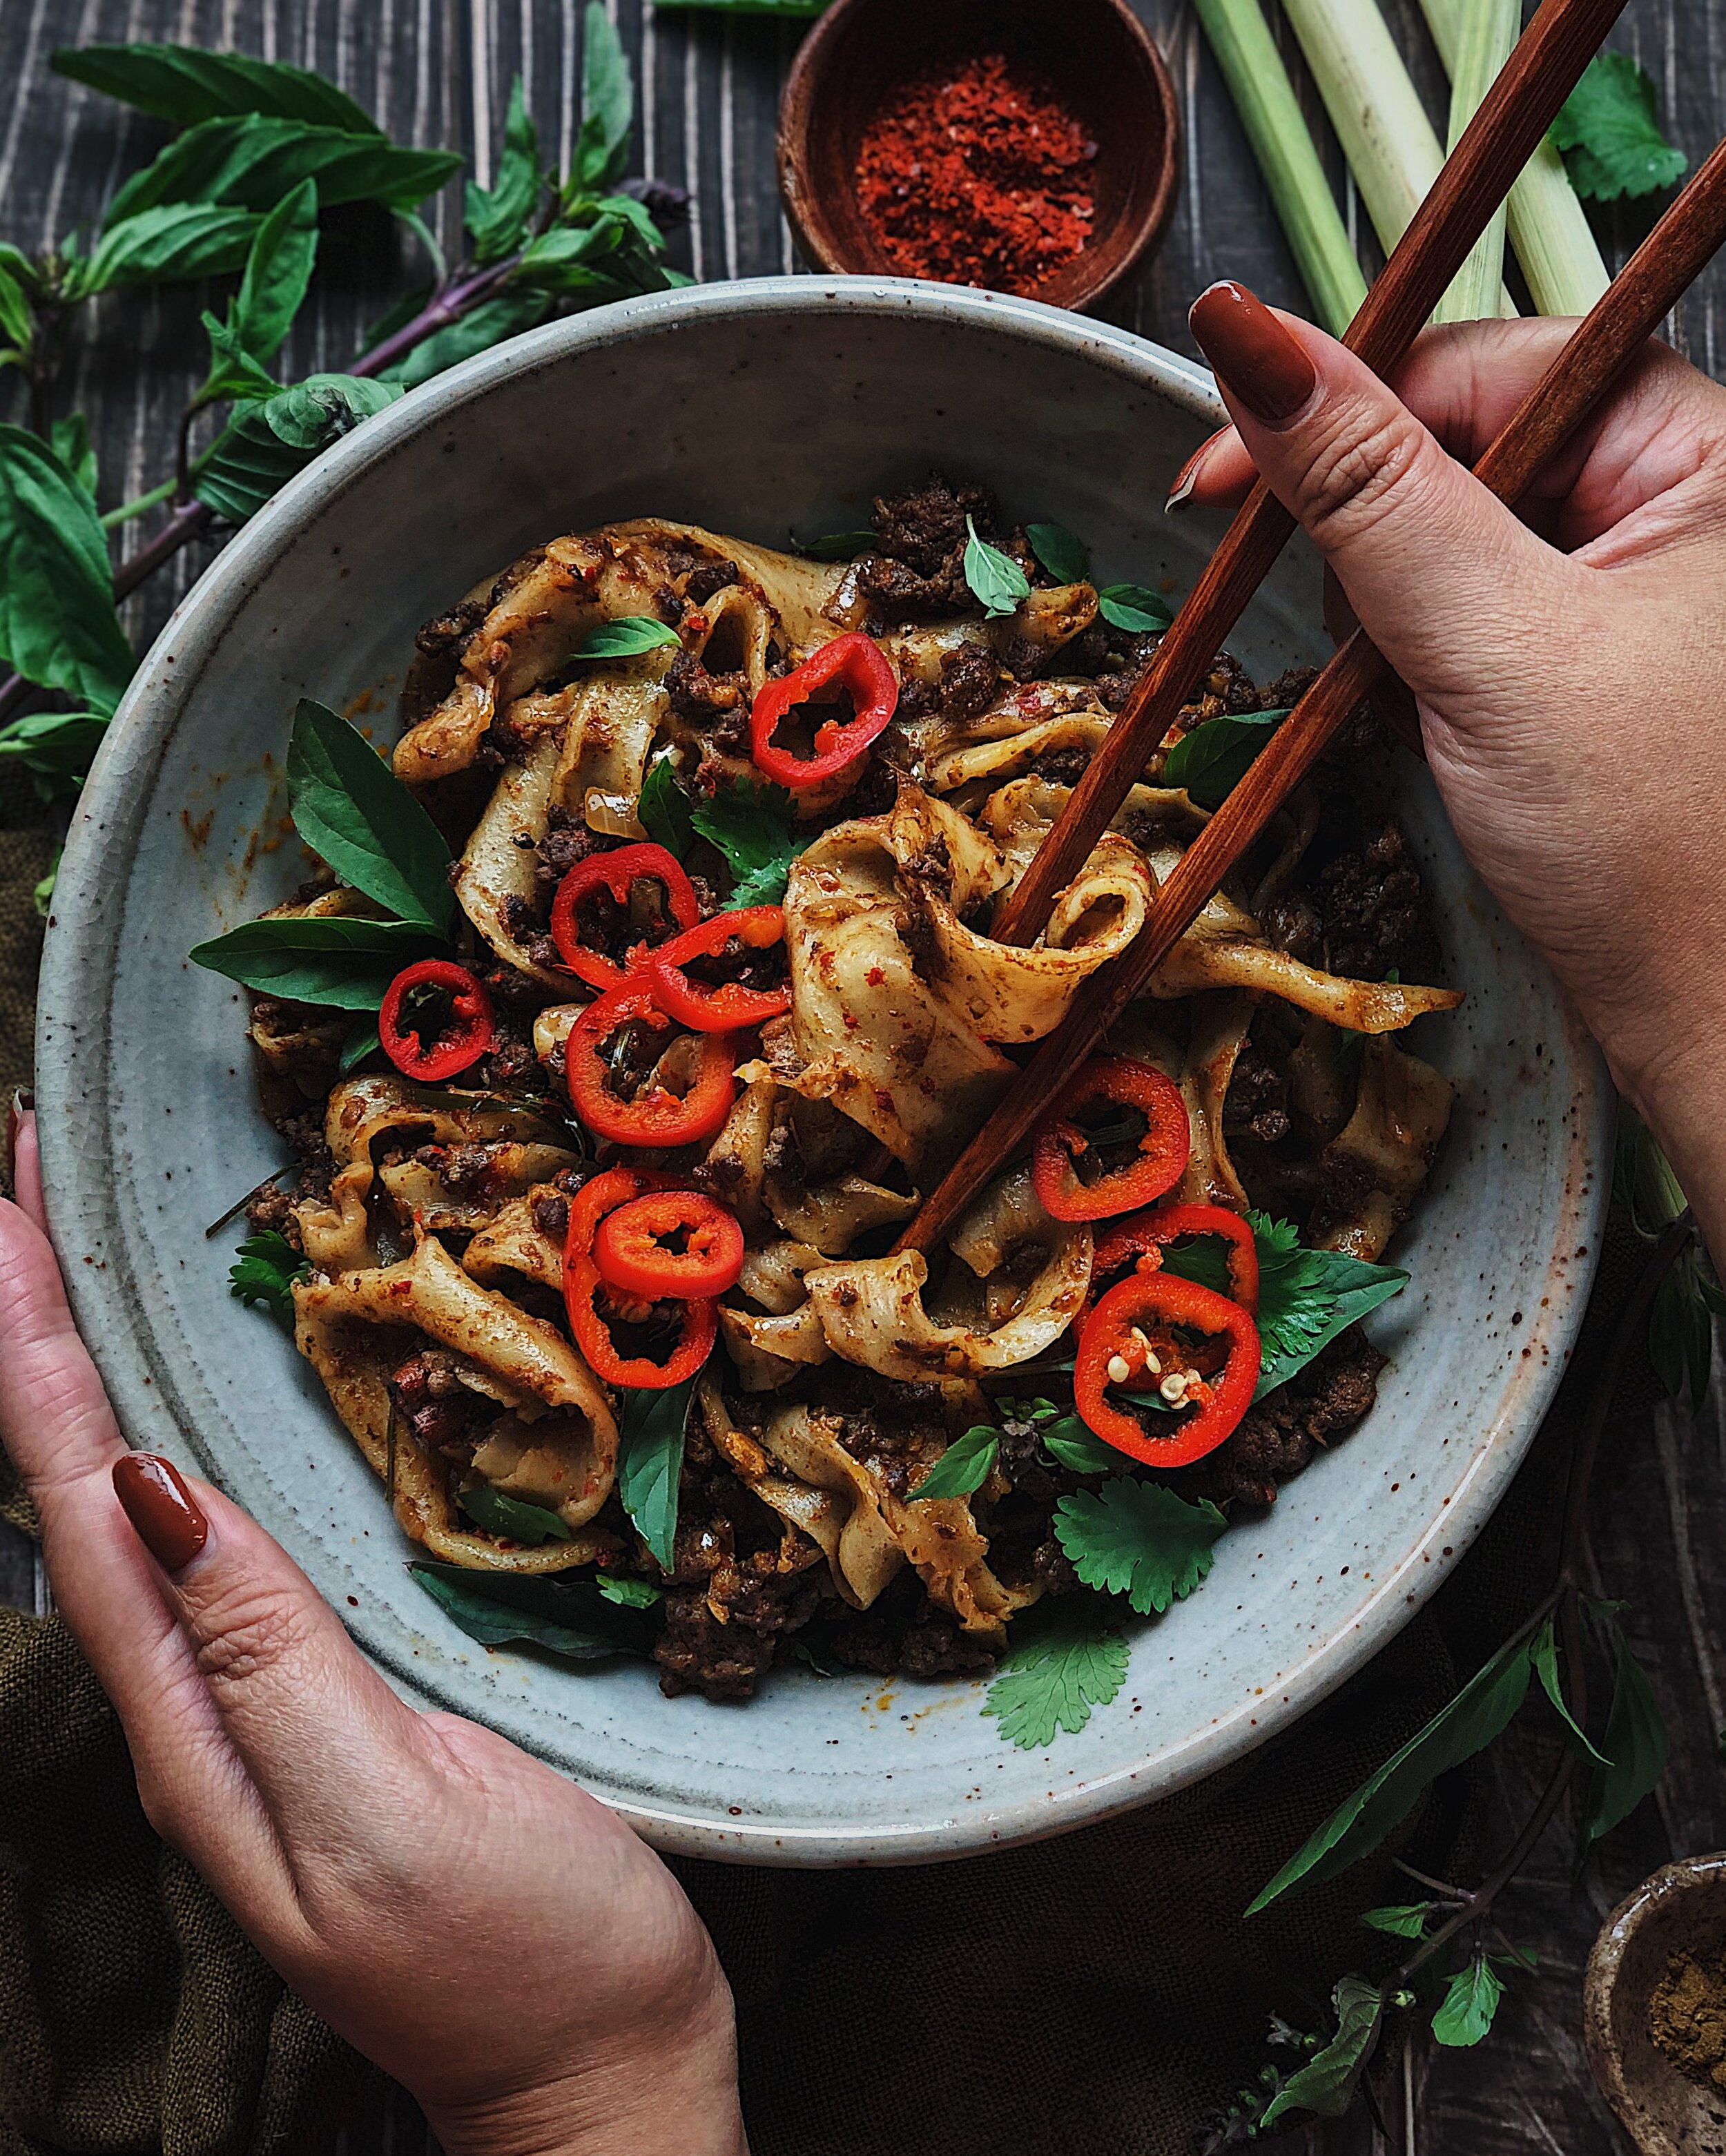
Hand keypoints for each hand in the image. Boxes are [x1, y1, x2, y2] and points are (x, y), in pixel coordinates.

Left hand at [0, 1103, 746, 2155]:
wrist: (599, 2070)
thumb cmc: (520, 1955)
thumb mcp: (389, 1811)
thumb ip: (268, 1658)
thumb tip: (148, 1491)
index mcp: (192, 1729)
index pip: (76, 1504)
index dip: (34, 1351)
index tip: (7, 1210)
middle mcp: (195, 1712)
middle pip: (79, 1493)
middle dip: (39, 1333)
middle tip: (23, 1188)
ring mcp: (253, 1713)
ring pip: (134, 1511)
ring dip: (91, 1378)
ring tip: (69, 1265)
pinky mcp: (320, 1706)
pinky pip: (213, 1545)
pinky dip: (175, 1443)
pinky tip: (186, 1414)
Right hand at [1177, 284, 1725, 1256]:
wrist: (1710, 1013)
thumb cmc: (1649, 843)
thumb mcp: (1493, 645)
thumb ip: (1366, 489)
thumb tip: (1245, 338)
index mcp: (1701, 444)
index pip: (1482, 363)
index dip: (1338, 406)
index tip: (1214, 482)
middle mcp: (1677, 488)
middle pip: (1460, 441)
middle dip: (1378, 542)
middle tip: (1360, 638)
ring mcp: (1633, 570)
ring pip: (1447, 532)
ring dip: (1393, 614)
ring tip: (1420, 703)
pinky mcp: (1590, 645)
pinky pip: (1464, 608)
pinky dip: (1419, 663)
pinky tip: (1435, 725)